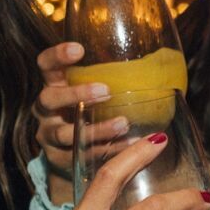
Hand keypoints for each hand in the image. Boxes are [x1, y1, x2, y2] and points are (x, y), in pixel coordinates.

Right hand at [33, 41, 123, 204]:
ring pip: (65, 133)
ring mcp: (50, 136)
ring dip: (95, 128)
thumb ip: (113, 79)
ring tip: (122, 123)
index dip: (57, 56)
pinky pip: (83, 155)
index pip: (46, 65)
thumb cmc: (89, 113)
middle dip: (76, 94)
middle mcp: (46, 110)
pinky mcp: (59, 160)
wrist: (72, 157)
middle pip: (49, 99)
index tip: (79, 49)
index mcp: (54, 86)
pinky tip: (129, 144)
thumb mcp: (93, 93)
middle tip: (106, 91)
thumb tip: (163, 63)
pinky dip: (107, 150)